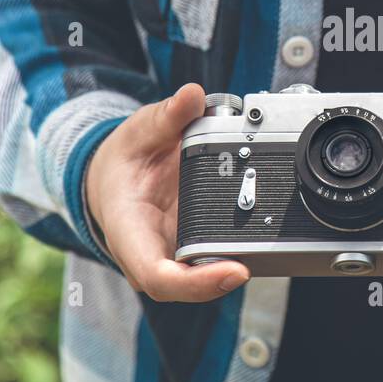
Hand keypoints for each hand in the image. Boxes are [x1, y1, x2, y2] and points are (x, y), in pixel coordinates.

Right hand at [84, 82, 249, 300]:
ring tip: (270, 241)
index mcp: (129, 233)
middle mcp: (151, 254)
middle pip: (188, 286)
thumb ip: (167, 117)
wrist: (113, 177)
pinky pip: (214, 259)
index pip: (158, 276)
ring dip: (236, 264)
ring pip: (205, 277)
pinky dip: (238, 250)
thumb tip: (192, 96)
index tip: (235, 271)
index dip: (198, 282)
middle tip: (263, 253)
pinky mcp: (190, 250)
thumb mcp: (139, 132)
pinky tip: (262, 234)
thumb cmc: (122, 162)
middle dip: (224, 277)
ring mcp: (171, 256)